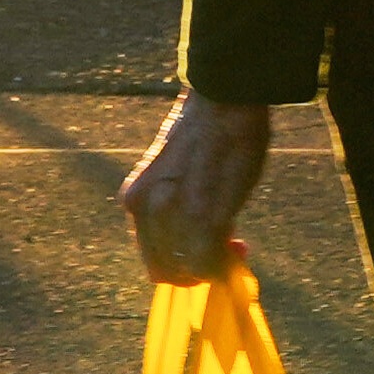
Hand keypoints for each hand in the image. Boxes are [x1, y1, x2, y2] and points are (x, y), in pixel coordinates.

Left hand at [119, 92, 274, 284]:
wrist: (223, 101)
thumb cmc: (206, 132)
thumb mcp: (174, 175)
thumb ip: (173, 208)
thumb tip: (191, 241)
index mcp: (135, 199)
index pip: (150, 256)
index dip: (178, 262)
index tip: (202, 250)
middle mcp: (146, 211)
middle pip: (166, 271)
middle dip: (195, 270)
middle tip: (222, 251)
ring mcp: (172, 216)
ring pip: (189, 270)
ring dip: (212, 265)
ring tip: (234, 244)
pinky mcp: (203, 216)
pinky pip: (211, 260)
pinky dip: (225, 261)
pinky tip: (238, 244)